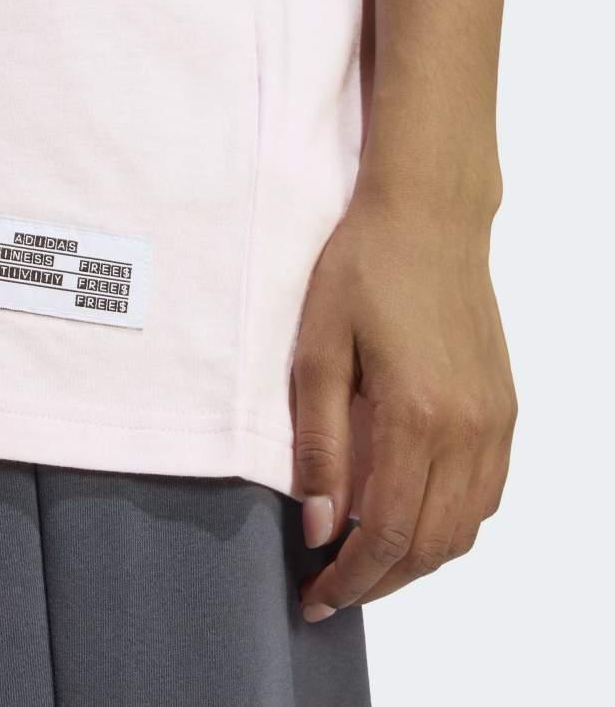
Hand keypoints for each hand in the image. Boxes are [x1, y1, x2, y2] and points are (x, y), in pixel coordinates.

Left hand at [292, 183, 516, 619]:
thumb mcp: (317, 352)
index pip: (384, 534)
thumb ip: (321, 444)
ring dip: (415, 561)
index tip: (313, 598)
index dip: (348, 579)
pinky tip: (412, 518)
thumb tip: (319, 525)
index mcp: (417, 417)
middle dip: (378, 582)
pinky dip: (449, 526)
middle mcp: (469, 430)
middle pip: (429, 545)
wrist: (428, 218)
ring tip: (366, 564)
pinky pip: (486, 494)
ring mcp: (495, 420)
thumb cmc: (362, 271)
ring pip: (464, 528)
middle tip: (331, 591)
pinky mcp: (504, 406)